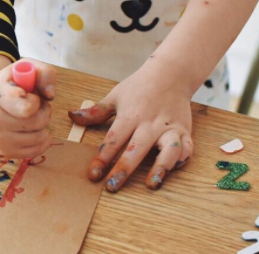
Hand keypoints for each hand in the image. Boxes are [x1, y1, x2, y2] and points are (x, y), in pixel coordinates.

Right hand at [0, 58, 55, 158]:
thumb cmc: (12, 83)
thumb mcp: (27, 67)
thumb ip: (44, 73)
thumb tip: (50, 95)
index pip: (25, 107)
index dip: (35, 102)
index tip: (31, 95)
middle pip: (36, 122)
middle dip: (44, 111)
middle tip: (38, 105)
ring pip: (38, 137)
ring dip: (44, 125)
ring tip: (34, 116)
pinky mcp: (5, 151)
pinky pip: (36, 151)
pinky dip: (43, 140)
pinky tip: (37, 129)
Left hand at [69, 65, 192, 191]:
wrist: (171, 73)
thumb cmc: (139, 86)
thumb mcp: (115, 96)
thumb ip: (95, 112)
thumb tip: (72, 116)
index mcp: (130, 115)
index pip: (113, 140)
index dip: (102, 158)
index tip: (93, 174)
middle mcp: (150, 123)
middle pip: (136, 148)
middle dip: (124, 169)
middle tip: (112, 186)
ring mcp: (169, 127)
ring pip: (168, 149)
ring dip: (161, 167)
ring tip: (152, 184)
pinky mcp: (184, 130)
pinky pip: (186, 147)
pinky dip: (181, 159)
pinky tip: (171, 170)